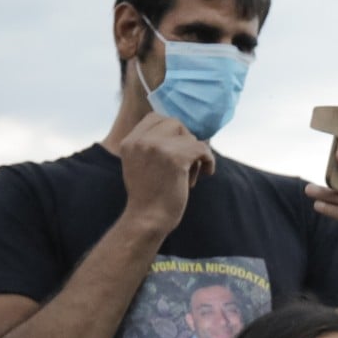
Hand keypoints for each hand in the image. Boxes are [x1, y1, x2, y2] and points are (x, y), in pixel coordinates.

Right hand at [120, 113, 214, 233]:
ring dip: (195, 155)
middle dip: (185, 140)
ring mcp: (157, 147)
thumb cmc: (149, 196)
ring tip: (189, 175)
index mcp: (130, 141)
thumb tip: (181, 132)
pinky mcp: (175, 158)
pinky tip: (206, 172)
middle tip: (187, 162)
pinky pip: (203, 149)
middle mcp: (141, 141)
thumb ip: (152, 146)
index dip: (172, 130)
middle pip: (174, 123)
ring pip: (190, 137)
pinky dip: (208, 160)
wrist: (147, 218)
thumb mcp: (140, 163)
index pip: (155, 118)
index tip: (179, 147)